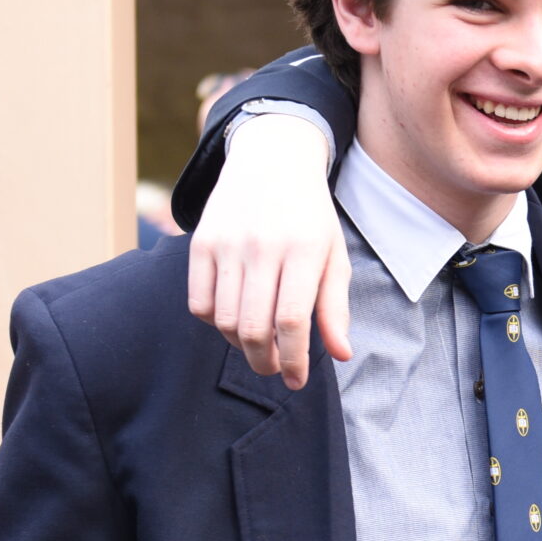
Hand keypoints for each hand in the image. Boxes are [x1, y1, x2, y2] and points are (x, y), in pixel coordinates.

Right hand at [185, 114, 350, 389]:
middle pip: (255, 328)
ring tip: (260, 346)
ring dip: (241, 345)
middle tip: (276, 369)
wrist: (271, 160)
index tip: (297, 380)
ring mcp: (227, 243)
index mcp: (304, 250)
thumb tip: (342, 354)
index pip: (293, 322)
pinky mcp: (200, 242)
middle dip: (266, 362)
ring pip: (224, 320)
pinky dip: (214, 323)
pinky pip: (199, 303)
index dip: (295, 360)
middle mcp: (263, 246)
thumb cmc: (310, 217)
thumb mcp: (334, 255)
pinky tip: (234, 319)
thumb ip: (335, 307)